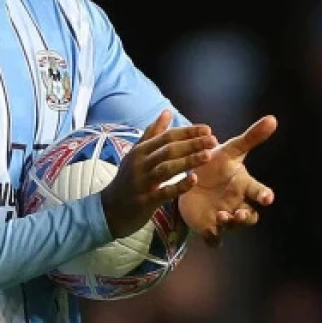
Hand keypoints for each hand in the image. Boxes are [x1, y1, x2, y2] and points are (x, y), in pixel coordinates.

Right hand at [101, 111, 217, 237]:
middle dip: (192, 144)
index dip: (187, 132)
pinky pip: (164, 192)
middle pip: (168, 150)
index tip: (207, 129)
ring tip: (208, 156)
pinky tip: (193, 180)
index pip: (166, 137)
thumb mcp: (136, 154)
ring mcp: (142, 182)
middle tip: (213, 140)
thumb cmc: (127, 180)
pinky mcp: (145, 201)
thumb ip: (152, 133)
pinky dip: (179, 186)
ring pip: (167, 168)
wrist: (109, 210)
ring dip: (188, 161)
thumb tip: (167, 112)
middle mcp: (140, 164)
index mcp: (140, 151)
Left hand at [177, 115, 277, 246]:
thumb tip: (273, 118)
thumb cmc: (216, 164)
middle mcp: (238, 204)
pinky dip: (213, 238)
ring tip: (221, 215)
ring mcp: (224, 217)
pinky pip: (215, 239)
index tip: (267, 197)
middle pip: (250, 216)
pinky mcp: (209, 227)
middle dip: (248, 217)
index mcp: (244, 186)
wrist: (192, 178)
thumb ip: (251, 137)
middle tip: (241, 213)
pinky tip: (208, 232)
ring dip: (230, 224)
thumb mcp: (230, 150)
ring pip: (234, 227)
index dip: (264, 195)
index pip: (259, 192)